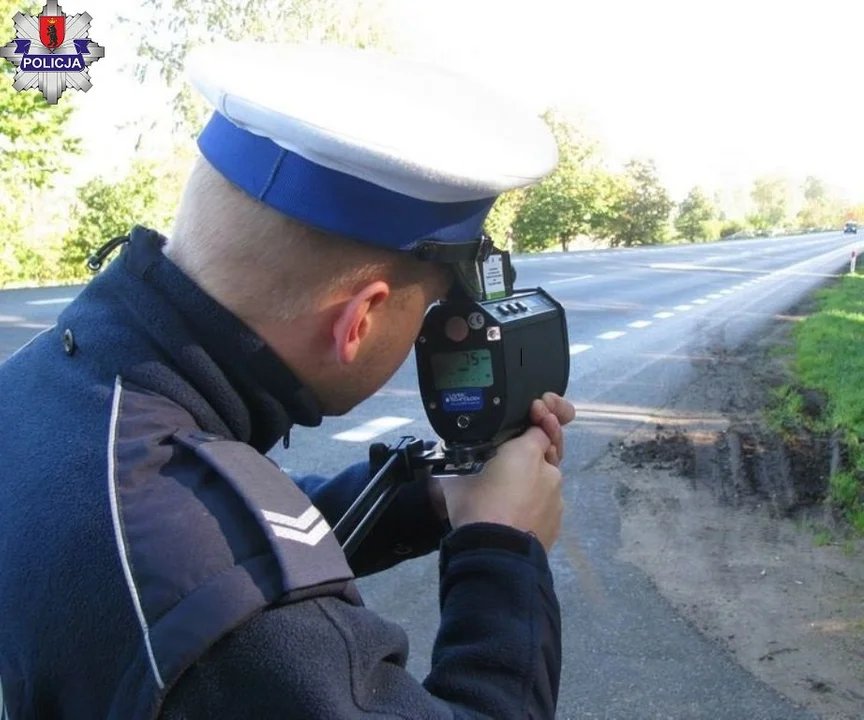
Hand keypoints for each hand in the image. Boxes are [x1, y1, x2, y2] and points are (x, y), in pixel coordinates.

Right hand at [427, 393, 574, 523]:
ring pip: (546, 482)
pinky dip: (534, 505)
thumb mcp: (456, 476)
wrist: (495, 553)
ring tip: (507, 494)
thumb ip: (457, 462)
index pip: (540, 428)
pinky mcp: (556, 522)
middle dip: (532, 455)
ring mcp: (556, 499)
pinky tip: (516, 513)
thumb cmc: (476, 507)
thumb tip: (442, 463)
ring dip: (531, 483)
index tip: (528, 420)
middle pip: (546, 454)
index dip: (535, 422)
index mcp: (528, 452)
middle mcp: (549, 471)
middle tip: (509, 464)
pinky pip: (546, 505)